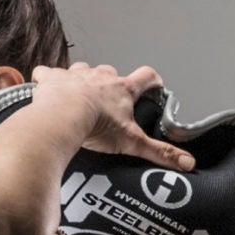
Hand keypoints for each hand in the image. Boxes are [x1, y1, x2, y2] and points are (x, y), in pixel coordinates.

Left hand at [29, 63, 196, 171]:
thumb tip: (187, 163)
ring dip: (81, 82)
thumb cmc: (96, 125)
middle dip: (111, 86)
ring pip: (82, 71)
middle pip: (111, 74)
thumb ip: (160, 152)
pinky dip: (48, 81)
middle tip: (107, 105)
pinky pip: (49, 73)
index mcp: (122, 89)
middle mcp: (100, 76)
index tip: (155, 85)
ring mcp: (76, 75)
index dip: (152, 80)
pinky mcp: (53, 78)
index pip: (146, 77)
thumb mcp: (133, 142)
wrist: (62, 116)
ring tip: (77, 100)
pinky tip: (47, 92)